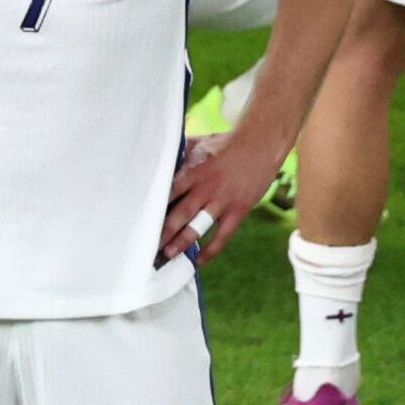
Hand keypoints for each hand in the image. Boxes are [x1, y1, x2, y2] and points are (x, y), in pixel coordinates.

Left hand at [158, 130, 284, 266]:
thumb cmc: (228, 143)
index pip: (169, 192)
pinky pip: (222, 236)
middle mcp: (206, 188)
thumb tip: (164, 155)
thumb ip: (182, 153)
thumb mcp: (201, 143)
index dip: (156, 207)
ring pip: (199, 226)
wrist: (261, 144)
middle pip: (180, 213)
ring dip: (182, 242)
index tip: (143, 219)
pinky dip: (211, 250)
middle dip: (164, 231)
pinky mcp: (237, 210)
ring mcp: (222, 201)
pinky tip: (199, 261)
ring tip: (168, 254)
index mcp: (194, 172)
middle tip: (149, 245)